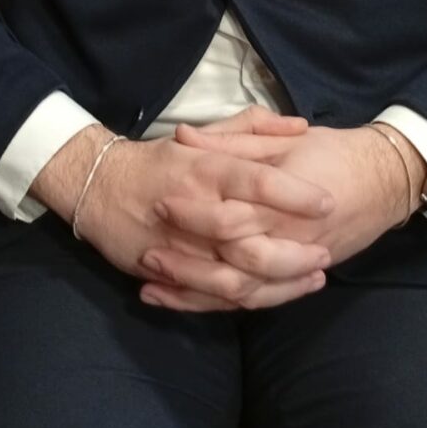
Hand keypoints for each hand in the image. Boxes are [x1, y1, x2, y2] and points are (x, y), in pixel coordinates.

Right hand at [72, 109, 336, 311]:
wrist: (98, 186)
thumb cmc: (160, 159)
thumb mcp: (204, 134)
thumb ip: (253, 128)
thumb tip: (301, 125)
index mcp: (206, 169)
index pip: (259, 181)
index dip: (296, 194)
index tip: (328, 202)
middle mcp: (196, 210)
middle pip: (252, 242)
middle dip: (295, 253)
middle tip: (325, 252)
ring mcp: (182, 249)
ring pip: (237, 280)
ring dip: (279, 284)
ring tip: (312, 279)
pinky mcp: (169, 274)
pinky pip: (211, 298)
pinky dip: (244, 301)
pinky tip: (274, 296)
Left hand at [142, 121, 416, 309]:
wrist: (386, 182)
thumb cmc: (334, 152)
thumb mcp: (285, 138)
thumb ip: (235, 139)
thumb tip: (185, 136)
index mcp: (284, 197)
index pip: (234, 212)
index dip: (195, 210)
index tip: (161, 200)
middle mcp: (290, 237)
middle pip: (233, 259)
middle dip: (187, 259)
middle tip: (147, 249)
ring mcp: (295, 263)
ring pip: (241, 290)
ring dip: (194, 290)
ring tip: (152, 283)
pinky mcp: (297, 277)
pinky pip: (255, 301)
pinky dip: (216, 305)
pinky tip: (182, 301)